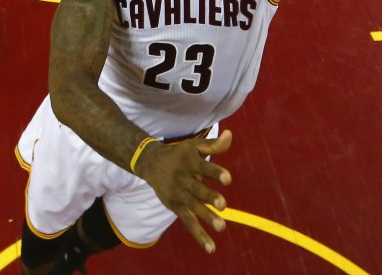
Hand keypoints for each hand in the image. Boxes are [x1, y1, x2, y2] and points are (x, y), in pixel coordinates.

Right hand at [135, 130, 232, 252]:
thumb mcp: (194, 146)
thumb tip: (231, 135)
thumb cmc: (179, 154)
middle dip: (210, 197)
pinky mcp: (176, 207)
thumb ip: (213, 145)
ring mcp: (179, 195)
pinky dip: (199, 235)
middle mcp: (183, 179)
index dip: (215, 173)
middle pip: (198, 190)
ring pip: (194, 208)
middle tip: (223, 205)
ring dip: (207, 218)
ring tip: (222, 227)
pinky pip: (189, 222)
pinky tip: (211, 247)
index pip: (204, 167)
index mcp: (190, 162)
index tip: (228, 178)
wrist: (151, 163)